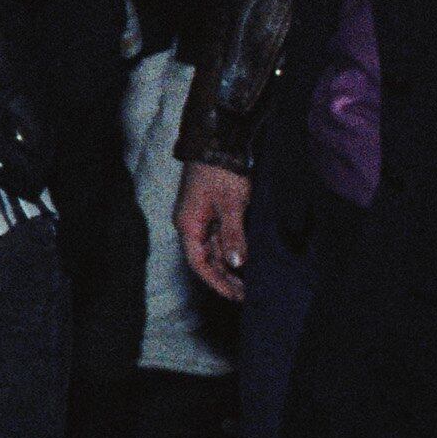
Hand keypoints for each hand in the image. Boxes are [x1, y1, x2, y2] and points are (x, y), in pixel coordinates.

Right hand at [174, 162, 250, 301]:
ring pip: (212, 249)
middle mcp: (190, 223)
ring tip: (248, 281)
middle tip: (246, 293)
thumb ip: (233, 236)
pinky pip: (217, 237)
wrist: (217, 141)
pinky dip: (229, 249)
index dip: (217, 282)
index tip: (235, 296)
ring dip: (227, 265)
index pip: (199, 263)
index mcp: (188, 224)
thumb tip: (236, 264)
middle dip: (224, 277)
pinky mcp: (210, 209)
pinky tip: (243, 257)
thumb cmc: (221, 173)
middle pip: (204, 258)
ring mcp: (199, 216)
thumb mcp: (231, 206)